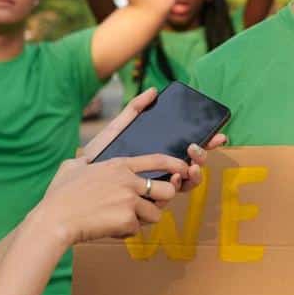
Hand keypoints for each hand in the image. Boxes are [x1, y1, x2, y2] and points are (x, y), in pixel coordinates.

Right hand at [39, 153, 187, 244]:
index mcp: (118, 165)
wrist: (55, 220)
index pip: (157, 160)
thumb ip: (84, 161)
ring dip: (140, 221)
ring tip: (118, 221)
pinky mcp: (128, 220)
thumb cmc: (59, 196)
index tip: (183, 169)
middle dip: (161, 201)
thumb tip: (83, 158)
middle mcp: (128, 180)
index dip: (174, 164)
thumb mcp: (71, 167)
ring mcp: (130, 200)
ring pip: (155, 214)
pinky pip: (136, 230)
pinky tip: (107, 229)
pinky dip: (124, 233)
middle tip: (145, 208)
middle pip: (167, 190)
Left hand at [80, 88, 226, 194]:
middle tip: (197, 148)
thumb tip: (153, 90)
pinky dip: (176, 187)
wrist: (74, 186)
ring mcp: (154, 189)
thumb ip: (134, 110)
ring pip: (185, 183)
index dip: (207, 142)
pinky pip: (168, 198)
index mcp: (158, 155)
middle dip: (202, 157)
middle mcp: (161, 174)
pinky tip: (173, 179)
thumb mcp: (116, 130)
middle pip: (192, 166)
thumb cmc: (95, 158)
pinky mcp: (146, 204)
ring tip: (190, 166)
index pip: (188, 149)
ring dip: (194, 173)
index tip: (219, 134)